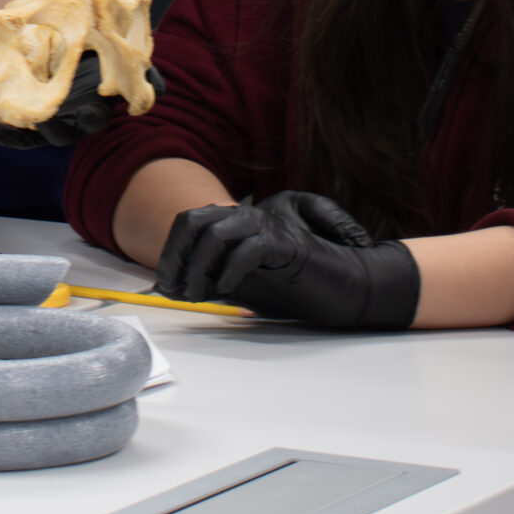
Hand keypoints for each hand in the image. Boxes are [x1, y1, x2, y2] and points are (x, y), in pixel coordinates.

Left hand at [0, 55, 157, 149]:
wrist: (58, 20)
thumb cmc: (94, 40)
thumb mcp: (121, 50)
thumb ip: (144, 72)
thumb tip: (161, 91)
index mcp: (89, 109)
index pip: (94, 122)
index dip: (92, 119)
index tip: (92, 111)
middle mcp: (65, 118)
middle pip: (58, 134)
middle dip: (49, 131)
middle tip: (41, 122)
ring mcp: (39, 115)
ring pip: (26, 136)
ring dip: (11, 134)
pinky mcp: (15, 108)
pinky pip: (2, 124)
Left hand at [152, 191, 419, 329]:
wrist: (348, 289)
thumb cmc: (298, 287)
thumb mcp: (247, 284)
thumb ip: (217, 279)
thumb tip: (181, 286)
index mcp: (239, 222)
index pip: (190, 221)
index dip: (171, 251)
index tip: (164, 284)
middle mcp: (251, 216)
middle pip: (195, 222)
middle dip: (176, 257)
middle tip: (173, 291)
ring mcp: (269, 226)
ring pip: (216, 234)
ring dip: (198, 268)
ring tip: (195, 296)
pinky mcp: (287, 243)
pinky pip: (248, 251)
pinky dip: (230, 273)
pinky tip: (226, 292)